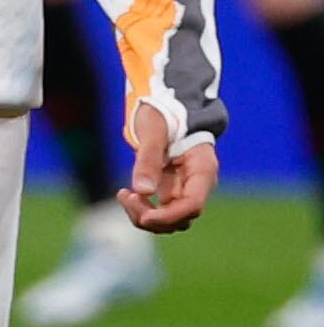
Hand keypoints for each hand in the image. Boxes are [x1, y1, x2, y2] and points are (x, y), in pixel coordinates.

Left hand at [123, 99, 216, 232]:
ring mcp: (185, 188)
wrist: (165, 106)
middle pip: (181, 217)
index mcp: (202, 169)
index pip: (193, 205)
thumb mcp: (152, 132)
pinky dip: (142, 209)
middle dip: (151, 216)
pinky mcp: (171, 190)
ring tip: (125, 195)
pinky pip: (160, 211)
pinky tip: (127, 194)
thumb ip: (148, 160)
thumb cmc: (162, 114)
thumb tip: (143, 191)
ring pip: (170, 220)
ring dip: (145, 216)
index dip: (169, 216)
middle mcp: (198, 183)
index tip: (144, 215)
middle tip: (125, 195)